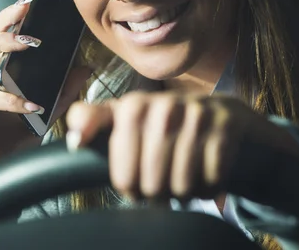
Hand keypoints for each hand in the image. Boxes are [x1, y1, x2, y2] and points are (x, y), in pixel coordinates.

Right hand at [0, 0, 91, 191]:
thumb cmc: (10, 149)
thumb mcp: (42, 117)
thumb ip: (61, 93)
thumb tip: (85, 68)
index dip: (9, 18)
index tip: (32, 3)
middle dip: (4, 20)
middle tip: (27, 9)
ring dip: (3, 45)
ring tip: (32, 43)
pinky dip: (9, 99)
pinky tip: (32, 106)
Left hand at [65, 92, 298, 200]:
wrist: (222, 115)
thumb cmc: (165, 126)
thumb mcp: (129, 121)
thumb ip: (95, 123)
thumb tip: (73, 140)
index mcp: (132, 106)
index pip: (113, 155)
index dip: (121, 178)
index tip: (123, 182)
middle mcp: (161, 105)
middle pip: (149, 183)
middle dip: (156, 193)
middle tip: (161, 187)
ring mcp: (195, 112)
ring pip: (181, 184)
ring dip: (184, 193)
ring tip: (182, 183)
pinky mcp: (225, 123)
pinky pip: (211, 178)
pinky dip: (210, 187)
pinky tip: (205, 176)